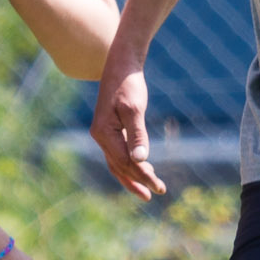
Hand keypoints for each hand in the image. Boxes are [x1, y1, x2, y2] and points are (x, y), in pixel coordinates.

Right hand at [90, 64, 165, 200]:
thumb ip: (137, 135)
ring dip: (132, 176)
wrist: (121, 66)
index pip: (125, 163)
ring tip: (149, 188)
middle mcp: (100, 136)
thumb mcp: (135, 109)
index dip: (143, 177)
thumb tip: (140, 160)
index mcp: (103, 133)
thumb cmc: (129, 85)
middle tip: (155, 194)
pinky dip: (130, 164)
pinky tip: (143, 167)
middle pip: (119, 167)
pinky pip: (119, 153)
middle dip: (137, 182)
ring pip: (117, 162)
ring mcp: (104, 134)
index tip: (159, 187)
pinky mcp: (110, 130)